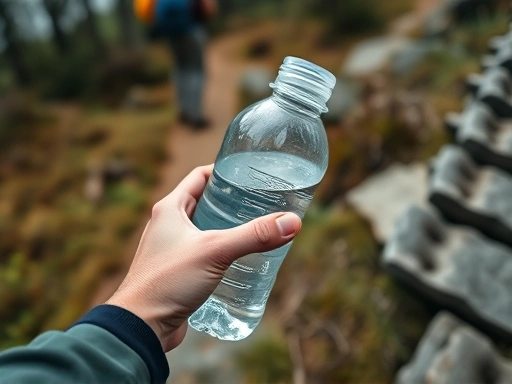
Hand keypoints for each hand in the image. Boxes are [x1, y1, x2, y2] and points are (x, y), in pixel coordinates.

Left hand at [106, 165, 301, 351]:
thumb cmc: (168, 282)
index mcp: (169, 209)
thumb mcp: (215, 251)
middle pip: (203, 202)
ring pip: (204, 229)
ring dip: (227, 227)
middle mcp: (168, 225)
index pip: (199, 177)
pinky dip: (221, 251)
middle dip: (231, 201)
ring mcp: (171, 249)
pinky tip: (240, 259)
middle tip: (259, 202)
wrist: (141, 327)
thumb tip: (292, 222)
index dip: (223, 171)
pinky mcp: (177, 271)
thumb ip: (254, 235)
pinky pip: (203, 252)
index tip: (248, 172)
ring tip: (255, 229)